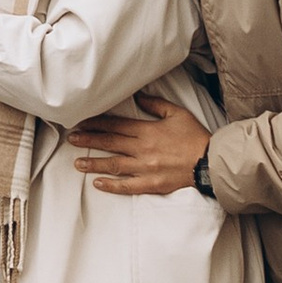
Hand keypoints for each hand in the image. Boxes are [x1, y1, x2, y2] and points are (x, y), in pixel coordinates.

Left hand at [69, 94, 207, 199]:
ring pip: (114, 165)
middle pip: (110, 143)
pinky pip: (127, 186)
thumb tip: (137, 96)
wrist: (210, 161)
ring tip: (77, 162)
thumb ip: (155, 105)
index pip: (116, 125)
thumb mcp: (177, 113)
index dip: (96, 123)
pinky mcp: (151, 183)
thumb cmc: (194, 136)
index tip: (82, 122)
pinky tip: (98, 183)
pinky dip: (112, 185)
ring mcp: (145, 168)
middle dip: (89, 140)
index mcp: (147, 131)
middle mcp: (142, 149)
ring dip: (94, 163)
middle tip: (72, 139)